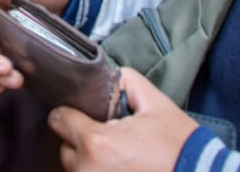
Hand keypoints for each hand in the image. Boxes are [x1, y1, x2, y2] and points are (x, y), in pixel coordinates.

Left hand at [50, 68, 199, 170]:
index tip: (87, 115)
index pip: (58, 119)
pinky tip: (123, 169)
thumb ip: (126, 82)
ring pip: (77, 168)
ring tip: (121, 158)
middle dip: (83, 140)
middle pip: (66, 147)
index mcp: (96, 142)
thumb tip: (108, 77)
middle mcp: (87, 169)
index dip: (72, 113)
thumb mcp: (156, 104)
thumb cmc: (180, 147)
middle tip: (112, 139)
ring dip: (91, 162)